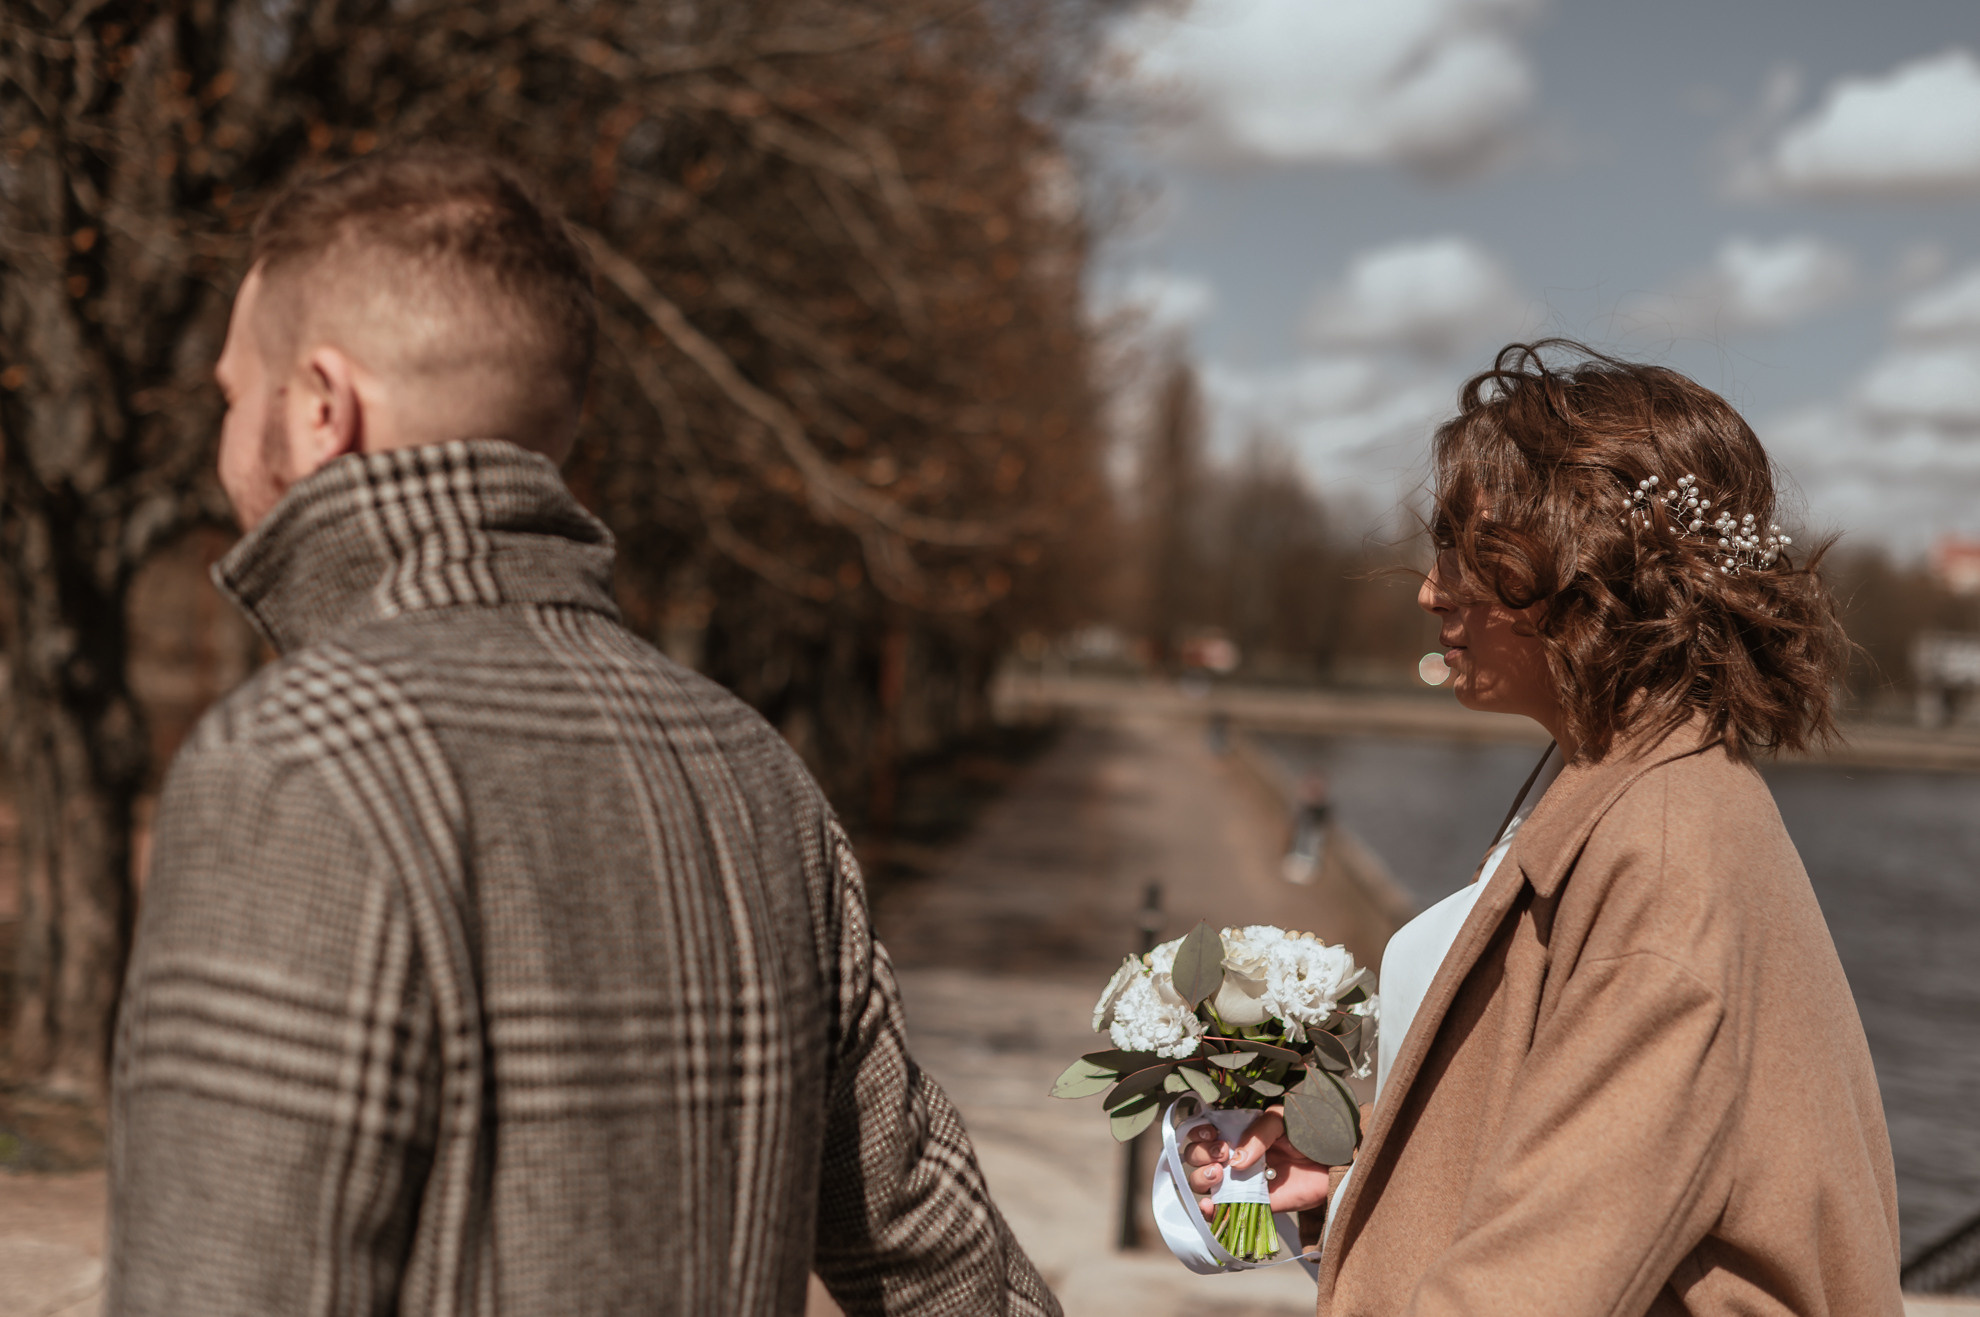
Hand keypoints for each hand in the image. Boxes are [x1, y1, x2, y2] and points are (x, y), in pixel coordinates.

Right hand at [1179, 1107, 1333, 1220]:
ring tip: (1219, 1175)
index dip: (1200, 1134)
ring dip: (1201, 1178)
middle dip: (1201, 1155)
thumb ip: (1257, 1134)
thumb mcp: (1280, 1120)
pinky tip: (1210, 1205)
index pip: (1204, 1132)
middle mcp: (1234, 1156)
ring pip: (1203, 1183)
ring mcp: (1241, 1181)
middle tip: (1221, 1155)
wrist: (1336, 1160)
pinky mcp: (1254, 1204)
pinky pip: (1224, 1211)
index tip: (1213, 1136)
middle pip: (1197, 1157)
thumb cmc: (1308, 1133)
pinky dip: (1210, 1212)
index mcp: (1237, 1131)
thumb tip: (1236, 1161)